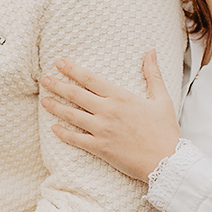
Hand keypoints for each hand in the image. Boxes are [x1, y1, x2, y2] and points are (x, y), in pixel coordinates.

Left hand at [40, 50, 181, 181]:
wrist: (168, 161)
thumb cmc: (166, 129)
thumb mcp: (162, 98)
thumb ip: (152, 74)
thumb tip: (150, 51)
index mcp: (121, 97)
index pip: (90, 79)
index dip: (72, 69)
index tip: (59, 62)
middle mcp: (108, 111)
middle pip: (76, 94)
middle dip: (58, 85)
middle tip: (45, 79)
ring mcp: (102, 130)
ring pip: (72, 115)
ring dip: (56, 107)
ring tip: (44, 100)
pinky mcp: (100, 148)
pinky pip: (76, 139)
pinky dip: (63, 133)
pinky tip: (54, 128)